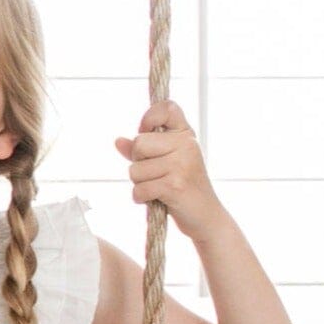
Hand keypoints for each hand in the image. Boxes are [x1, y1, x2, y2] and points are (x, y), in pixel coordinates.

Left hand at [113, 99, 225, 239]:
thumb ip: (143, 152)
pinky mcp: (175, 185)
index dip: (149, 118)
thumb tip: (118, 141)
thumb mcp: (166, 163)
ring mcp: (181, 164)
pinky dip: (141, 198)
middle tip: (154, 175)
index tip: (147, 133)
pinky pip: (139, 189)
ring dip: (139, 184)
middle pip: (139, 143)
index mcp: (185, 134)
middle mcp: (186, 144)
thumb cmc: (183, 188)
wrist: (205, 217)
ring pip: (135, 170)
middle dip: (138, 163)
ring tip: (158, 188)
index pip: (166, 107)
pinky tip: (155, 200)